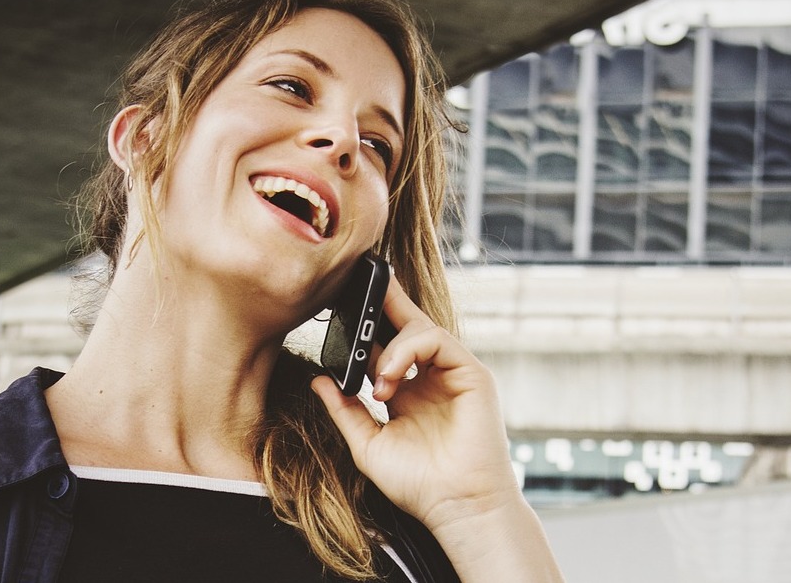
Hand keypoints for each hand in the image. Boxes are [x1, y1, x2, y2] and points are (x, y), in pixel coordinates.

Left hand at [312, 275, 565, 582]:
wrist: (455, 506)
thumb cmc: (418, 483)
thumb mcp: (368, 444)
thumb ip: (344, 411)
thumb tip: (319, 379)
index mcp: (409, 391)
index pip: (388, 346)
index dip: (369, 325)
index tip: (343, 303)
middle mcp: (433, 376)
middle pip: (408, 325)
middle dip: (385, 303)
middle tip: (358, 283)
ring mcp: (454, 373)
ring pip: (421, 329)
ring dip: (391, 348)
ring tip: (377, 382)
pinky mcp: (472, 373)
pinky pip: (438, 340)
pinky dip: (409, 349)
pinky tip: (390, 375)